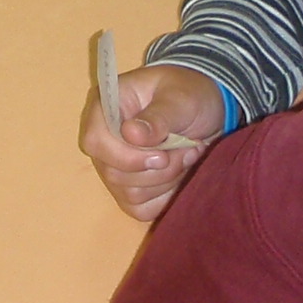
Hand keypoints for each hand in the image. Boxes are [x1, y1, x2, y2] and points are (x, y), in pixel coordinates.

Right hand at [83, 62, 226, 221]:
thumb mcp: (180, 98)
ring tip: (189, 155)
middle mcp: (105, 140)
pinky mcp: (132, 188)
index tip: (162, 155)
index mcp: (106, 108)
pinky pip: (141, 209)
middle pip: (114, 174)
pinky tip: (182, 174)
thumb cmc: (189, 93)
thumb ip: (158, 116)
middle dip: (158, 170)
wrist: (206, 108)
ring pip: (130, 194)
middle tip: (188, 150)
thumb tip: (130, 134)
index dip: (126, 156)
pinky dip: (166, 197)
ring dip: (167, 180)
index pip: (95, 141)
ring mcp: (116, 167)